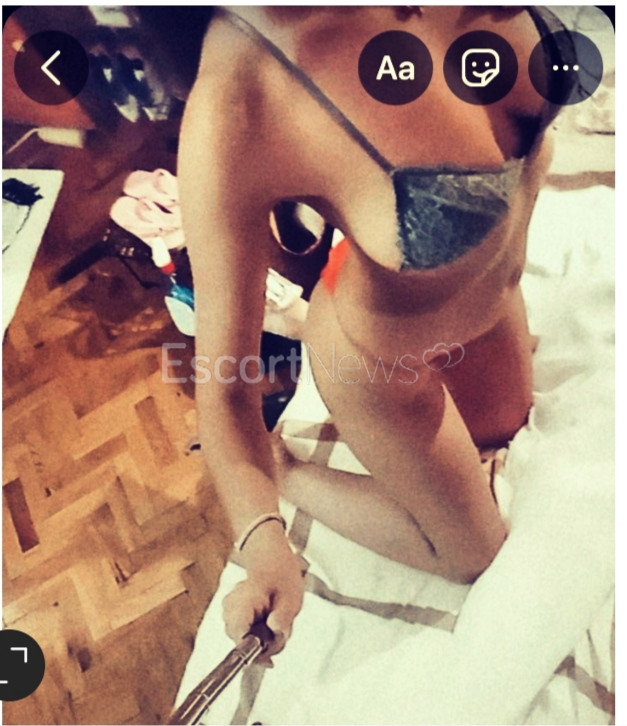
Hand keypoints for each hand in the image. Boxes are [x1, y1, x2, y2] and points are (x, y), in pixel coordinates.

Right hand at [222, 526, 305, 662]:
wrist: (272, 559)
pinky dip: (257, 632)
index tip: (270, 658)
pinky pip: (243, 633)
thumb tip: (275, 631)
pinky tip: (268, 620)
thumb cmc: (281, 575)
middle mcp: (230, 606)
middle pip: (240, 642)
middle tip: (280, 633)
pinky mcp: (232, 613)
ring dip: (261, 639)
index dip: (255, 653)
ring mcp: (229, 610)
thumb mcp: (291, 597)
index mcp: (243, 600)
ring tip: (276, 622)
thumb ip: (283, 617)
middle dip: (262, 645)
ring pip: (242, 639)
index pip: (238, 637)